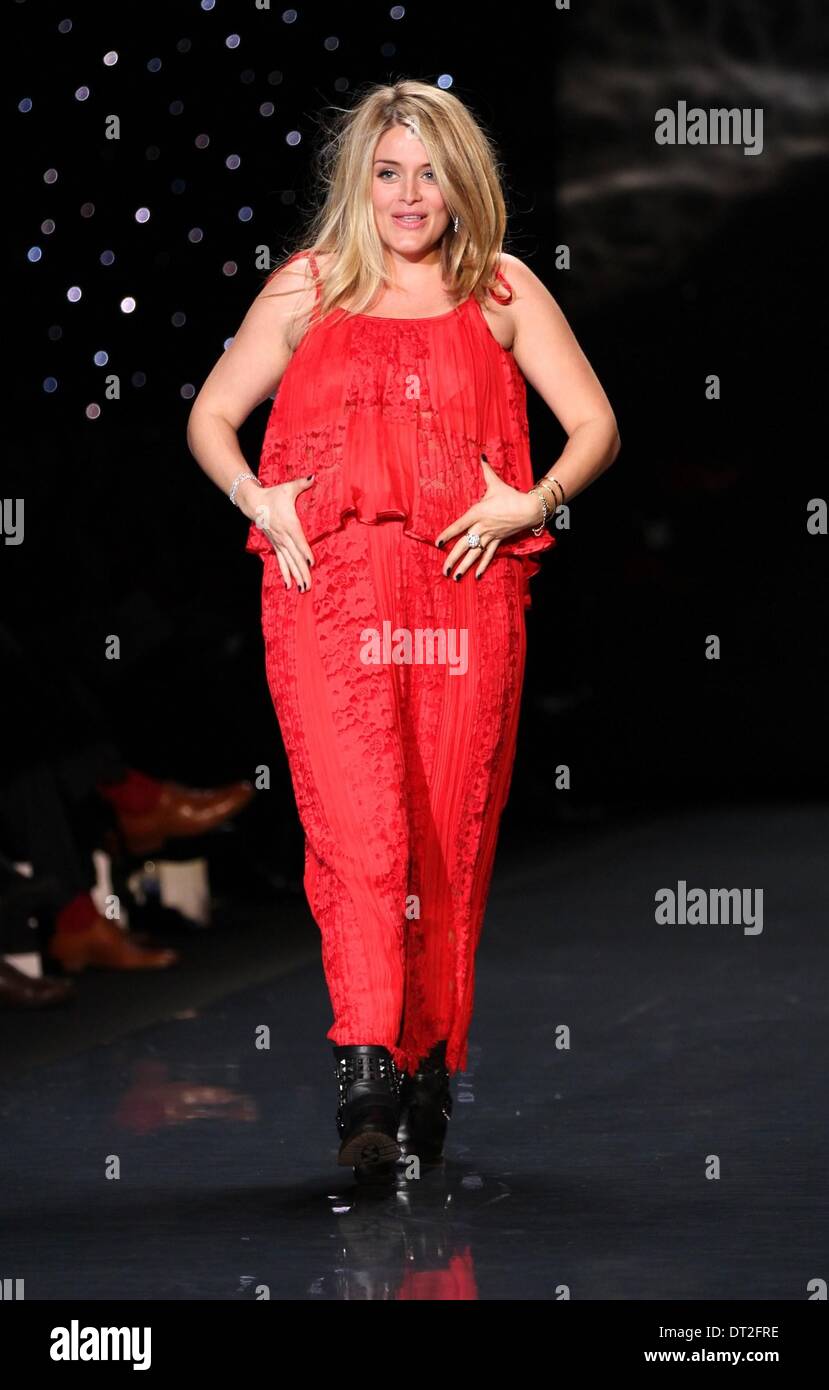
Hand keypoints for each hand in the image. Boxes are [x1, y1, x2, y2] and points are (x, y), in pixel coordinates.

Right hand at [242, 476, 316, 590]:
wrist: (254, 502)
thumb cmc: (273, 495)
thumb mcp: (288, 488)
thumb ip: (302, 484)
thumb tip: (314, 476)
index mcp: (289, 525)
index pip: (298, 540)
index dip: (305, 551)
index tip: (311, 562)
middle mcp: (283, 537)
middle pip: (294, 557)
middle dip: (302, 572)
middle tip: (308, 586)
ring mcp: (278, 543)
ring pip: (288, 563)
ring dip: (296, 576)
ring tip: (302, 589)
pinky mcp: (275, 545)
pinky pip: (281, 562)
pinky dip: (285, 573)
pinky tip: (289, 585)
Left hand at [435, 455, 541, 579]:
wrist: (530, 508)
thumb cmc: (510, 495)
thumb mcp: (496, 483)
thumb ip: (486, 471)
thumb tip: (481, 455)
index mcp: (477, 513)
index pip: (458, 526)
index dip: (447, 535)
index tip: (437, 543)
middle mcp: (482, 527)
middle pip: (464, 545)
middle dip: (453, 559)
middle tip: (444, 570)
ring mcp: (490, 536)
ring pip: (475, 554)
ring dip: (465, 566)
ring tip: (455, 577)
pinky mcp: (499, 540)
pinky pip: (489, 555)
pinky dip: (483, 565)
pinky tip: (476, 576)